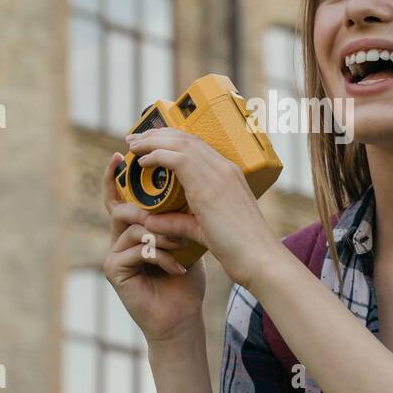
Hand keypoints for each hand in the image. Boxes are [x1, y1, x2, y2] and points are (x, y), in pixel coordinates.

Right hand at [100, 152, 206, 346]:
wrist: (183, 316)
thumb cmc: (186, 278)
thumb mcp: (186, 237)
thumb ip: (178, 214)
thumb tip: (188, 178)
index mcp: (133, 228)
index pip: (121, 197)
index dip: (116, 177)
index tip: (120, 155)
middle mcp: (118, 238)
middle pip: (122, 207)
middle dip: (149, 209)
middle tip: (175, 220)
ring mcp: (113, 254)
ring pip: (132, 226)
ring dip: (162, 235)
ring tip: (181, 247)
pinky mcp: (114, 271)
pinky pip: (136, 249)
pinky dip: (161, 256)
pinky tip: (177, 268)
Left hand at [124, 128, 285, 292]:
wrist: (259, 258)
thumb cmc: (238, 249)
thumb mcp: (203, 230)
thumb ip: (177, 222)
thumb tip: (151, 219)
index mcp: (228, 174)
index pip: (197, 145)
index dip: (171, 139)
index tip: (150, 142)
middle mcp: (225, 168)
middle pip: (186, 138)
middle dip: (157, 134)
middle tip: (135, 138)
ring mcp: (219, 174)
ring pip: (180, 143)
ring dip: (152, 142)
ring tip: (133, 146)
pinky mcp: (210, 186)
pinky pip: (178, 159)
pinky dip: (157, 156)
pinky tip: (143, 162)